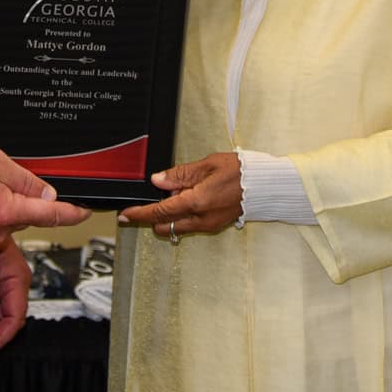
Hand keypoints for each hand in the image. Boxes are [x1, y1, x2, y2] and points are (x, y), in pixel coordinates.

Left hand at [117, 152, 243, 241]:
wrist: (265, 186)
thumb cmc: (240, 172)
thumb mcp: (207, 165)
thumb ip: (180, 174)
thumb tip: (158, 180)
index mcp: (196, 202)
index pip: (160, 212)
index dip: (140, 214)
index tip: (125, 216)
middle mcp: (201, 218)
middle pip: (166, 224)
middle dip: (153, 215)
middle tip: (150, 198)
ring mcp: (208, 224)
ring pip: (177, 226)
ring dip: (169, 215)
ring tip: (176, 191)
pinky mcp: (214, 225)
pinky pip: (190, 224)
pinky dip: (182, 214)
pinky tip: (189, 196)